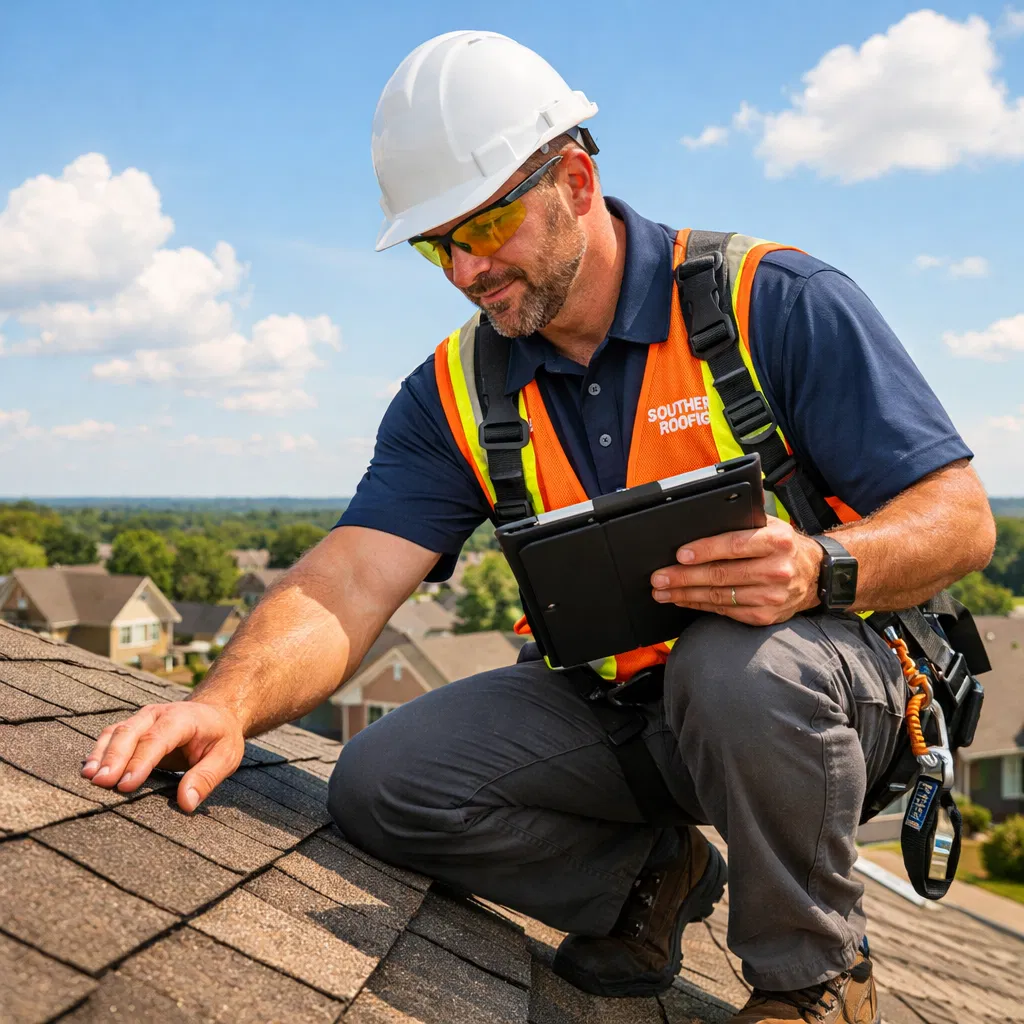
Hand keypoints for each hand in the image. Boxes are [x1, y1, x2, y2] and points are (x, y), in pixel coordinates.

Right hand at [80, 700, 244, 812]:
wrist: (216, 713)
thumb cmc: (220, 737)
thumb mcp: (226, 757)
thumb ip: (206, 778)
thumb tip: (186, 803)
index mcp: (183, 719)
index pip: (157, 739)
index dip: (139, 761)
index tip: (125, 785)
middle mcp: (158, 714)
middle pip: (130, 733)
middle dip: (113, 758)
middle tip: (100, 783)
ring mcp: (142, 718)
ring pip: (115, 733)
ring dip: (101, 755)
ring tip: (89, 779)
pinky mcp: (133, 727)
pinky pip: (111, 736)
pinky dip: (98, 752)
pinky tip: (89, 771)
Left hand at [650, 516, 823, 625]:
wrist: (817, 576)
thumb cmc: (784, 546)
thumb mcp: (771, 526)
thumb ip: (743, 521)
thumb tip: (704, 517)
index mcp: (777, 541)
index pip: (734, 545)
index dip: (705, 550)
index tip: (680, 555)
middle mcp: (777, 569)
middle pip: (721, 575)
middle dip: (684, 577)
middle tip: (659, 578)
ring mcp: (772, 596)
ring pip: (719, 596)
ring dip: (685, 594)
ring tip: (663, 591)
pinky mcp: (765, 615)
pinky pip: (725, 611)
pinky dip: (700, 605)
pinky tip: (684, 599)